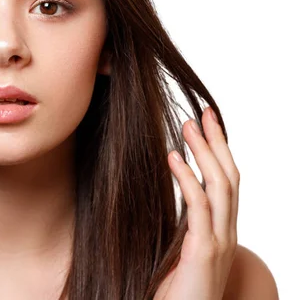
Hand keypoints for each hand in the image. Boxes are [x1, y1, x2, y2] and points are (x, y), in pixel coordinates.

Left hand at [154, 107, 238, 299]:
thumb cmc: (175, 292)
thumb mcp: (178, 252)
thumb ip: (180, 227)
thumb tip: (166, 198)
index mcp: (220, 231)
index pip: (226, 183)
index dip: (219, 152)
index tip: (206, 125)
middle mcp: (226, 233)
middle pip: (230, 177)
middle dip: (216, 143)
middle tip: (201, 114)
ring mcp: (219, 243)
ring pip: (221, 186)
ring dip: (204, 152)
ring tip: (187, 126)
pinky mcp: (204, 253)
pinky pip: (199, 208)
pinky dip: (188, 179)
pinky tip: (173, 158)